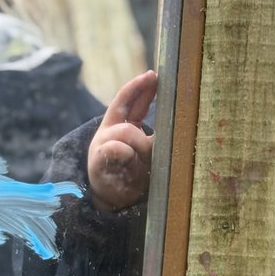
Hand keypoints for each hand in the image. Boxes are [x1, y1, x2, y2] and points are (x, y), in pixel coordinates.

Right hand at [87, 70, 156, 211]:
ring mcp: (103, 143)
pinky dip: (126, 153)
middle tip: (152, 91)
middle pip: (124, 107)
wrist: (111, 200)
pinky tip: (128, 157)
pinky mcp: (99, 159)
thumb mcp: (146, 153)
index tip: (153, 75)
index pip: (128, 101)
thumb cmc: (132, 174)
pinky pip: (116, 149)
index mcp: (119, 126)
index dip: (139, 88)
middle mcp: (110, 131)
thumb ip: (154, 138)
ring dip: (139, 145)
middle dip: (140, 99)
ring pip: (126, 132)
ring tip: (141, 160)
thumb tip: (175, 122)